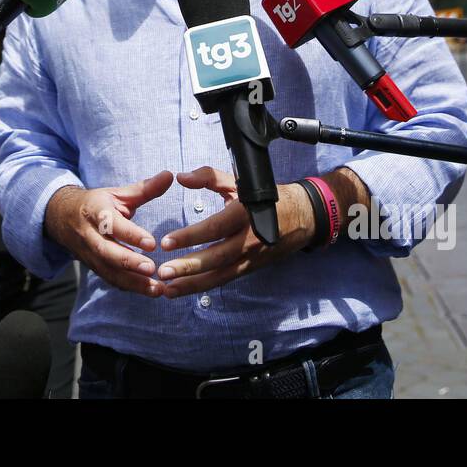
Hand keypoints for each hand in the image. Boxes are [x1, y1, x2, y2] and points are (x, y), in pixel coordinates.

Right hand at [44, 172, 172, 296]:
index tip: (152, 243)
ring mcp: (90, 254)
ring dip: (133, 282)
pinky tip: (149, 291)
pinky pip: (110, 280)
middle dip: (130, 262)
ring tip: (157, 289)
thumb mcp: (117, 193)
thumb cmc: (98, 204)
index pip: (112, 224)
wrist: (63, 218)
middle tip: (152, 269)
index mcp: (96, 212)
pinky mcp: (94, 267)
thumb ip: (145, 188)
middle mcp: (90, 235)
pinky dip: (129, 287)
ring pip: (109, 271)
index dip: (131, 235)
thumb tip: (170, 175)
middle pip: (107, 252)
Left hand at [155, 168, 314, 297]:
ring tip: (167, 289)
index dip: (190, 236)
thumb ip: (209, 177)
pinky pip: (224, 279)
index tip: (166, 242)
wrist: (303, 217)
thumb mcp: (240, 181)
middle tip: (162, 272)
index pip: (215, 228)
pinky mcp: (250, 269)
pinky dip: (203, 286)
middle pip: (216, 257)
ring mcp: (250, 258)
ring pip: (220, 275)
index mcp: (244, 215)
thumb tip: (181, 177)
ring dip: (192, 284)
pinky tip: (182, 289)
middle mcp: (248, 240)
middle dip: (188, 267)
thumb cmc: (266, 196)